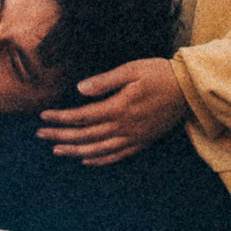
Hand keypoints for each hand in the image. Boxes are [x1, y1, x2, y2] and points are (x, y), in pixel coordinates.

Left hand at [37, 58, 187, 164]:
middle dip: (60, 136)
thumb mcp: (131, 70)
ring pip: (98, 150)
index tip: (43, 117)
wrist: (190, 89)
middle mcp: (124, 127)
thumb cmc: (160, 74)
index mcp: (119, 108)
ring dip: (75, 151)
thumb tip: (80, 89)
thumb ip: (105, 81)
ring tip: (57, 151)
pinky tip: (87, 160)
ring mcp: (133, 137)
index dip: (61, 118)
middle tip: (40, 135)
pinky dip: (100, 160)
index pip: (82, 116)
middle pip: (85, 135)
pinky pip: (117, 156)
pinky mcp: (142, 142)